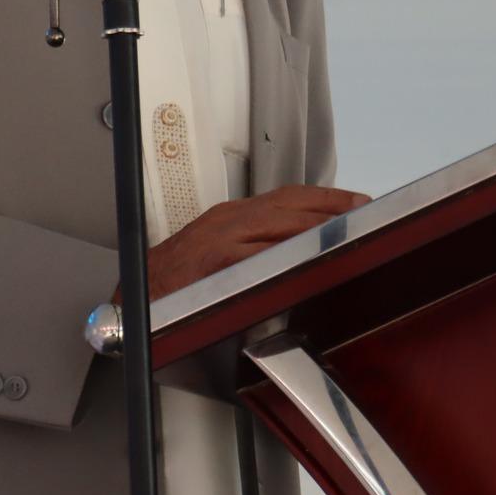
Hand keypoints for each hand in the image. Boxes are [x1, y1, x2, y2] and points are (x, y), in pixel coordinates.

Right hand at [136, 185, 370, 302]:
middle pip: (290, 204)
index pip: (288, 197)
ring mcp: (223, 239)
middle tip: (363, 211)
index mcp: (231, 216)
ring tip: (348, 229)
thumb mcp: (218, 253)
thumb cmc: (172, 282)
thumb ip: (253, 247)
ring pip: (280, 223)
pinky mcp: (216, 261)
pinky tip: (309, 255)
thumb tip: (296, 252)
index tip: (356, 202)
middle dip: (331, 207)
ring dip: (317, 225)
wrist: (132, 297)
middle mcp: (229, 220)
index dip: (326, 197)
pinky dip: (286, 251)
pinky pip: (260, 254)